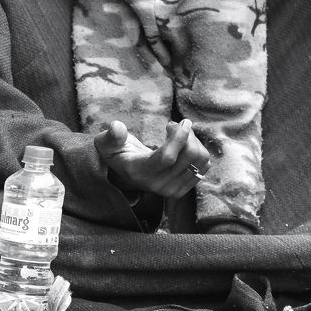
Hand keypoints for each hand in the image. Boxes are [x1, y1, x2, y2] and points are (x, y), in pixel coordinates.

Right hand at [94, 118, 210, 198]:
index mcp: (140, 172)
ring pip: (200, 159)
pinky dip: (198, 150)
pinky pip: (204, 166)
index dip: (179, 137)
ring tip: (178, 134)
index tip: (183, 121)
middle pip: (189, 156)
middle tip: (174, 125)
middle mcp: (157, 185)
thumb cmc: (116, 151)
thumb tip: (116, 127)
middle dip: (187, 134)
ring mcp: (172, 190)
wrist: (125, 172)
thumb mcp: (106, 142)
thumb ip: (111, 135)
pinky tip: (183, 146)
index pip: (167, 157)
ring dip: (193, 141)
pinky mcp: (183, 190)